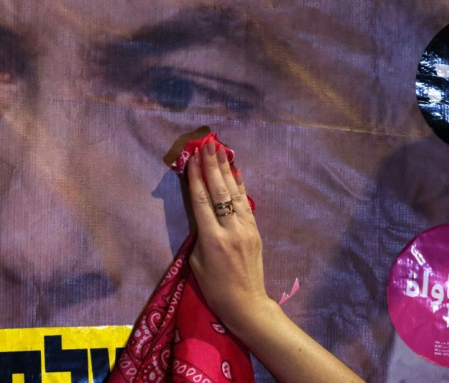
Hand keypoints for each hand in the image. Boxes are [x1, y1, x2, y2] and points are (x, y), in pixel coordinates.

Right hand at [188, 139, 271, 331]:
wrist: (245, 303)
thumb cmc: (214, 287)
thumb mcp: (196, 262)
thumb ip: (198, 234)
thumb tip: (200, 211)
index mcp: (211, 239)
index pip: (202, 201)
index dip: (196, 177)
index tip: (193, 157)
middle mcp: (230, 229)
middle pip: (219, 191)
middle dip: (212, 166)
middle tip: (207, 144)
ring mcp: (246, 228)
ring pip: (235, 193)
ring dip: (227, 169)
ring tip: (220, 150)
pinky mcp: (255, 230)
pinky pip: (246, 203)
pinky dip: (240, 185)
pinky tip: (236, 171)